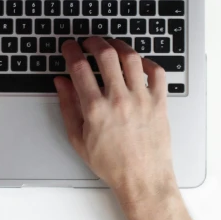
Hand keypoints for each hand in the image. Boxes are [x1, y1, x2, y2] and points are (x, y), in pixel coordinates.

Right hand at [53, 37, 177, 205]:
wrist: (142, 179)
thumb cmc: (111, 163)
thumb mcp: (78, 139)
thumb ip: (67, 106)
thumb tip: (61, 82)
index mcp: (95, 108)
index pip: (79, 67)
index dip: (71, 50)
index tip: (68, 46)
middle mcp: (119, 99)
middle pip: (105, 54)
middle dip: (93, 41)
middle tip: (88, 41)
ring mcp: (141, 99)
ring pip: (131, 58)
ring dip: (118, 45)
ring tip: (111, 45)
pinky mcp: (159, 102)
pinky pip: (157, 72)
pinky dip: (147, 62)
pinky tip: (138, 63)